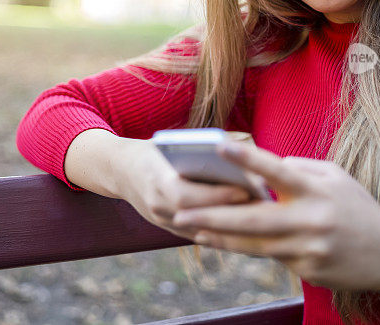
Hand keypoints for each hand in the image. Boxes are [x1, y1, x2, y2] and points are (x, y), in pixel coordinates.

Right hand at [115, 138, 253, 240]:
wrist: (120, 169)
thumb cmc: (154, 150)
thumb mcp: (171, 144)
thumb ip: (197, 150)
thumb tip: (238, 156)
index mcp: (156, 180)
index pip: (186, 195)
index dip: (216, 195)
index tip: (245, 190)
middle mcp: (156, 205)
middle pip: (196, 216)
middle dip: (229, 211)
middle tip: (259, 205)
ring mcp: (161, 221)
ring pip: (200, 231)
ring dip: (229, 225)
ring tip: (259, 216)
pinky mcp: (168, 229)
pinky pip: (198, 235)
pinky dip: (221, 231)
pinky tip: (245, 226)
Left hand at [171, 142, 379, 294]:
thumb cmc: (358, 208)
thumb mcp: (336, 178)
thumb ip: (299, 169)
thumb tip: (262, 168)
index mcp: (317, 190)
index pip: (277, 170)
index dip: (248, 158)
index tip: (218, 145)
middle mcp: (312, 220)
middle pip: (253, 219)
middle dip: (213, 216)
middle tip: (180, 212)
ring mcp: (310, 249)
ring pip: (254, 245)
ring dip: (221, 238)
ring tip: (193, 230)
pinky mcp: (309, 270)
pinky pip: (273, 258)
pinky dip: (250, 249)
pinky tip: (226, 243)